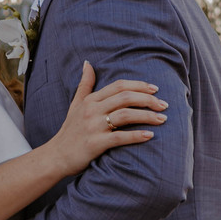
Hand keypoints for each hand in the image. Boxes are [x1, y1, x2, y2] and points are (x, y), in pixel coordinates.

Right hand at [46, 61, 165, 175]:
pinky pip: (119, 137)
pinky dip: (136, 136)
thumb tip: (88, 63)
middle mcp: (91, 110)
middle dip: (148, 99)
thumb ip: (85, 84)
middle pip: (125, 97)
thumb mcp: (75, 104)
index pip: (118, 86)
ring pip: (125, 115)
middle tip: (164, 105)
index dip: (139, 85)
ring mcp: (93, 127)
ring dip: (146, 116)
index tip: (155, 89)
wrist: (56, 156)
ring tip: (162, 119)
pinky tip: (150, 135)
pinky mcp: (95, 144)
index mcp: (90, 100)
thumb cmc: (70, 130)